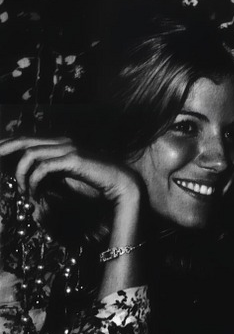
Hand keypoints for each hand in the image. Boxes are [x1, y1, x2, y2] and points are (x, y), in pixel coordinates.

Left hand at [0, 136, 141, 206]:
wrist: (122, 186)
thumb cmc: (96, 185)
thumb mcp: (67, 180)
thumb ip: (49, 175)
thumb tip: (28, 179)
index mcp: (60, 144)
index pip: (27, 140)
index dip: (8, 145)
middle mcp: (62, 142)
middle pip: (24, 140)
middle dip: (4, 150)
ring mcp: (68, 149)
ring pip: (30, 154)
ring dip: (21, 174)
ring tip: (22, 190)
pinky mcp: (73, 160)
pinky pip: (43, 168)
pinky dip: (34, 182)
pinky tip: (35, 194)